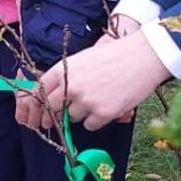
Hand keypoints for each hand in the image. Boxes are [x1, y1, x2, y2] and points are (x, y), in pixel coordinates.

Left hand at [27, 30, 171, 132]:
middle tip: (54, 121)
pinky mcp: (102, 113)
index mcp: (64, 69)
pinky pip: (89, 125)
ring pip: (72, 118)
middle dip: (50, 117)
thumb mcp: (84, 59)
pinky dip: (96, 120)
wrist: (143, 56)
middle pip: (51, 109)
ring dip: (81, 114)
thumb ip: (67, 76)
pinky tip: (108, 105)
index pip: (39, 91)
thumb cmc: (115, 54)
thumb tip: (54, 96)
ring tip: (98, 98)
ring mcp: (86, 101)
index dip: (36, 105)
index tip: (36, 113)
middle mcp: (71, 86)